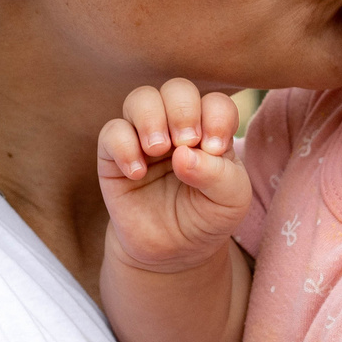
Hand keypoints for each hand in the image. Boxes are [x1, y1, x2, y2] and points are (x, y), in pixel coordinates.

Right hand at [98, 80, 252, 273]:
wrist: (174, 252)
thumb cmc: (207, 218)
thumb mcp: (230, 202)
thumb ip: (219, 176)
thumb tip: (184, 153)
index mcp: (210, 130)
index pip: (215, 102)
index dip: (216, 116)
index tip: (215, 148)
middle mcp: (177, 126)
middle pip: (177, 89)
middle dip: (183, 110)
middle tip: (186, 142)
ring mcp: (144, 138)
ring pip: (141, 99)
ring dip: (151, 118)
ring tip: (158, 150)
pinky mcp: (114, 157)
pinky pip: (111, 132)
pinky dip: (123, 146)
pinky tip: (136, 173)